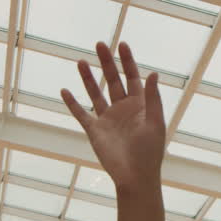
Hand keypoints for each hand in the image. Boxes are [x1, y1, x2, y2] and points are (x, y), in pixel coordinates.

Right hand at [61, 42, 164, 193]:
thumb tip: (152, 73)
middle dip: (106, 62)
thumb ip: (153, 98)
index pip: (132, 77)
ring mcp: (107, 119)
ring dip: (88, 78)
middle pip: (113, 80)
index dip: (127, 61)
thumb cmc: (150, 152)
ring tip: (80, 60)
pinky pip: (81, 114)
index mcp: (139, 105)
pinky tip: (65, 90)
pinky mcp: (94, 131)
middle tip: (100, 44)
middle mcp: (122, 109)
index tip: (122, 44)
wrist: (135, 176)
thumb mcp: (155, 122)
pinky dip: (72, 103)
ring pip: (96, 93)